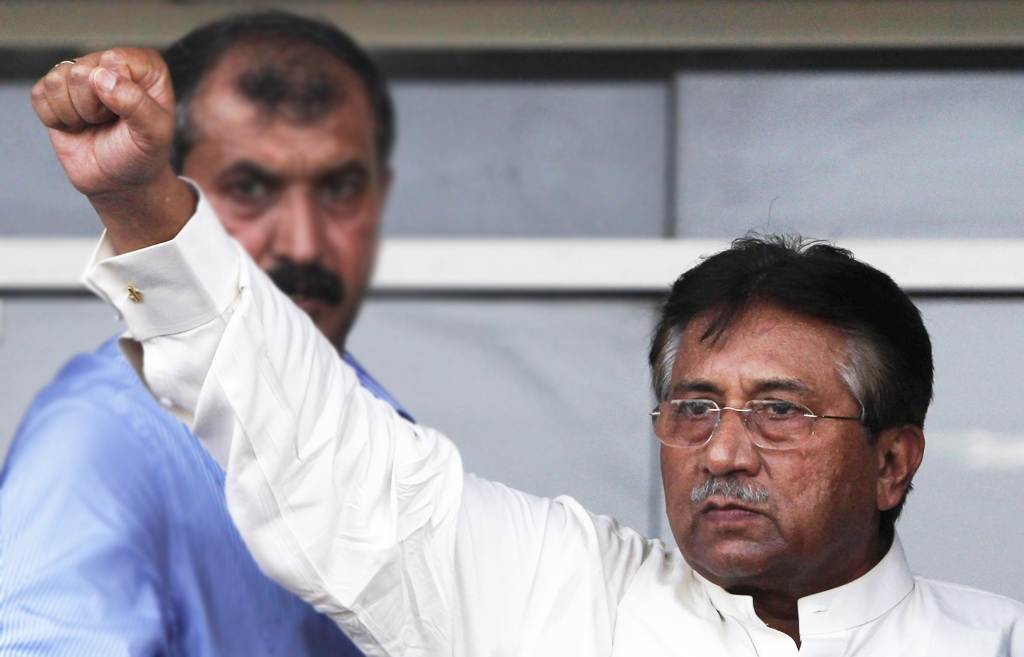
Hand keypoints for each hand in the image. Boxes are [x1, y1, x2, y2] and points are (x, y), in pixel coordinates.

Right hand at [32, 48, 194, 252]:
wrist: (121, 182)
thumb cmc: (142, 154)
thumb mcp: (154, 134)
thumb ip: (136, 103)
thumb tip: (101, 76)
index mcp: (144, 66)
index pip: (114, 60)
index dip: (115, 93)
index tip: (128, 115)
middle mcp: (111, 64)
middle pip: (81, 71)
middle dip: (92, 108)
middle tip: (108, 123)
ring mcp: (80, 75)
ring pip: (56, 81)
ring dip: (74, 114)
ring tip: (92, 124)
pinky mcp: (54, 92)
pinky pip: (39, 95)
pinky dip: (55, 119)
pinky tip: (75, 126)